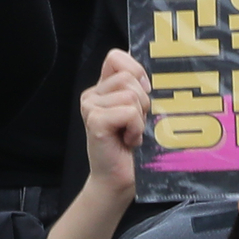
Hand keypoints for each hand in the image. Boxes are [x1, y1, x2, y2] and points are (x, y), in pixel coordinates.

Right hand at [79, 48, 151, 201]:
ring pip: (130, 95)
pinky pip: (129, 112)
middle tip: (135, 125)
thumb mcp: (138, 112)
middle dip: (143, 102)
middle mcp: (92, 94)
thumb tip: (148, 77)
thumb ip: (137, 89)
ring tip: (132, 134)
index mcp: (102, 88)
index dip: (135, 71)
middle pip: (129, 77)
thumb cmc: (132, 148)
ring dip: (140, 118)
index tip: (142, 94)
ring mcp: (90, 107)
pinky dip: (136, 128)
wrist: (118, 181)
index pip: (116, 57)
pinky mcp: (94, 121)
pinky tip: (129, 141)